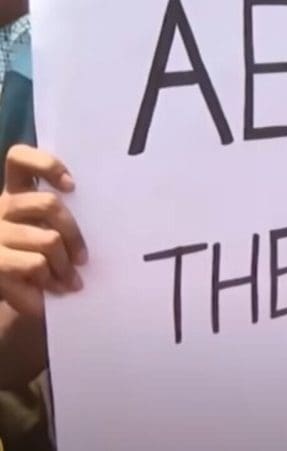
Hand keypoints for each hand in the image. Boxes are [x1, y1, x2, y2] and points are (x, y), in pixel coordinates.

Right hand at [0, 146, 85, 316]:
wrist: (5, 290)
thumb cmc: (32, 259)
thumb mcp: (42, 233)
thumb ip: (59, 219)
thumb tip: (108, 213)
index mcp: (14, 193)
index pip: (19, 159)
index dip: (45, 164)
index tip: (72, 186)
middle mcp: (1, 208)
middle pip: (48, 204)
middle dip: (73, 233)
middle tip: (84, 259)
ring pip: (47, 239)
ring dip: (65, 266)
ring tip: (72, 283)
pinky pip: (35, 265)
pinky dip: (49, 282)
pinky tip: (52, 294)